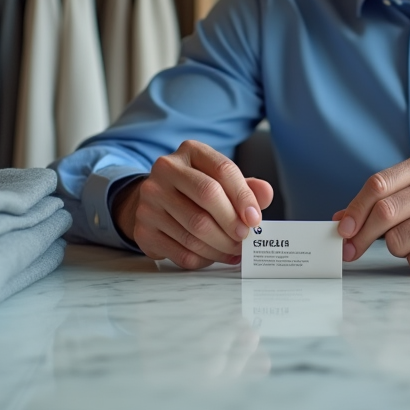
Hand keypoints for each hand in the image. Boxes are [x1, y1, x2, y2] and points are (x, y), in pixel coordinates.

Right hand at [112, 140, 273, 269]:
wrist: (154, 201)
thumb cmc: (194, 190)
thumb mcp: (220, 180)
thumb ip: (246, 186)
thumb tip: (265, 194)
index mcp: (190, 151)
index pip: (222, 170)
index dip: (243, 197)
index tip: (255, 219)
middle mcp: (165, 171)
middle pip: (207, 196)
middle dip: (232, 222)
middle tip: (245, 237)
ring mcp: (150, 200)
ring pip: (195, 229)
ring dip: (221, 245)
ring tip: (235, 250)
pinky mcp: (144, 230)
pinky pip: (181, 251)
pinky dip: (204, 258)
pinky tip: (215, 256)